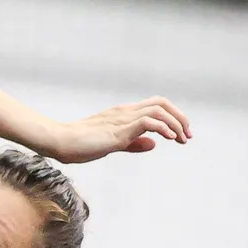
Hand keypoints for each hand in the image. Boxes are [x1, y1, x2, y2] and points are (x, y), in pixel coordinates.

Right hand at [51, 96, 191, 163]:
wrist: (60, 141)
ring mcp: (122, 118)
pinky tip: (169, 139)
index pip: (155, 105)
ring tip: (182, 139)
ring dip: (176, 123)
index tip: (180, 135)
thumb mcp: (112, 144)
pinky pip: (148, 122)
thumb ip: (134, 143)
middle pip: (162, 103)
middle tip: (187, 136)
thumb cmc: (79, 144)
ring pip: (159, 110)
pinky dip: (163, 128)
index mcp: (123, 114)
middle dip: (180, 118)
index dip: (173, 117)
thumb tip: (154, 143)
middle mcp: (125, 112)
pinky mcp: (119, 129)